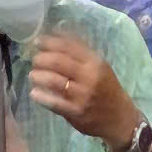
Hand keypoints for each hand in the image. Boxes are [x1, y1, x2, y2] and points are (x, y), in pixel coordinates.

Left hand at [28, 30, 140, 146]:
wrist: (119, 117)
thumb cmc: (106, 88)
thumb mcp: (99, 67)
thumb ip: (81, 52)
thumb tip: (58, 34)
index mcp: (95, 62)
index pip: (69, 47)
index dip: (50, 42)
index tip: (38, 41)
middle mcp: (90, 77)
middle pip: (59, 62)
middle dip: (42, 59)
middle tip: (35, 59)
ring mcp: (82, 95)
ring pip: (55, 81)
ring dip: (39, 76)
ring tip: (32, 74)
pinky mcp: (76, 112)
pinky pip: (55, 103)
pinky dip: (42, 97)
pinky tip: (35, 93)